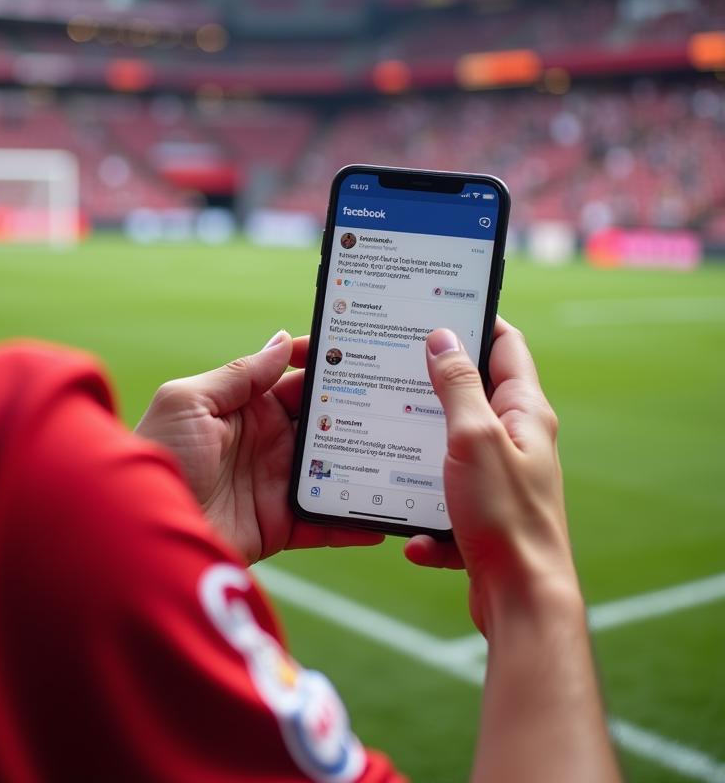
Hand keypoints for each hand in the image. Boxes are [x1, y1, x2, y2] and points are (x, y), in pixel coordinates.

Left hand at [135, 331, 382, 564]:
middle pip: (323, 422)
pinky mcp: (279, 525)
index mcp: (245, 406)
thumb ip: (239, 374)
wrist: (138, 529)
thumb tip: (282, 341)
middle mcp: (266, 441)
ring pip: (333, 468)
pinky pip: (324, 522)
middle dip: (359, 410)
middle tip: (401, 400)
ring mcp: (275, 483)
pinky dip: (353, 522)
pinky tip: (384, 517)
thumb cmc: (156, 454)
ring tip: (405, 454)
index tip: (364, 352)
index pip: (295, 378)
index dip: (326, 365)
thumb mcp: (189, 401)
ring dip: (365, 463)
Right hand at [404, 318, 577, 634]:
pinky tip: (415, 536)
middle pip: (472, 394)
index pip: (505, 345)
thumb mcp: (473, 437)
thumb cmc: (505, 516)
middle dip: (431, 384)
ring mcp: (501, 477)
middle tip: (391, 368)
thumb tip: (442, 336)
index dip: (473, 320)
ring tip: (385, 444)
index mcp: (524, 412)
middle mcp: (517, 439)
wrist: (522, 602)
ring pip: (450, 447)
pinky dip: (425, 514)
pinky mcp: (484, 513)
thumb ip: (457, 385)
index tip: (433, 307)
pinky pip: (444, 501)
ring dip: (419, 449)